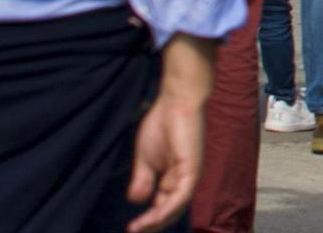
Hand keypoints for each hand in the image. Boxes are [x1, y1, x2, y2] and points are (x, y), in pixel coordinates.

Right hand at [126, 36, 214, 232]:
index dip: (147, 220)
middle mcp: (184, 180)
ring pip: (176, 207)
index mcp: (173, 178)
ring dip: (158, 221)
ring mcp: (190, 174)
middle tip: (134, 232)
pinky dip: (167, 208)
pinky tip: (152, 217)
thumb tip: (136, 201)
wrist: (175, 101)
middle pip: (170, 211)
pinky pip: (182, 195)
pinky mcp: (192, 168)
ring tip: (139, 229)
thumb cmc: (161, 125)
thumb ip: (142, 180)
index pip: (162, 206)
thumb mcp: (145, 159)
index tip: (129, 229)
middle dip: (152, 224)